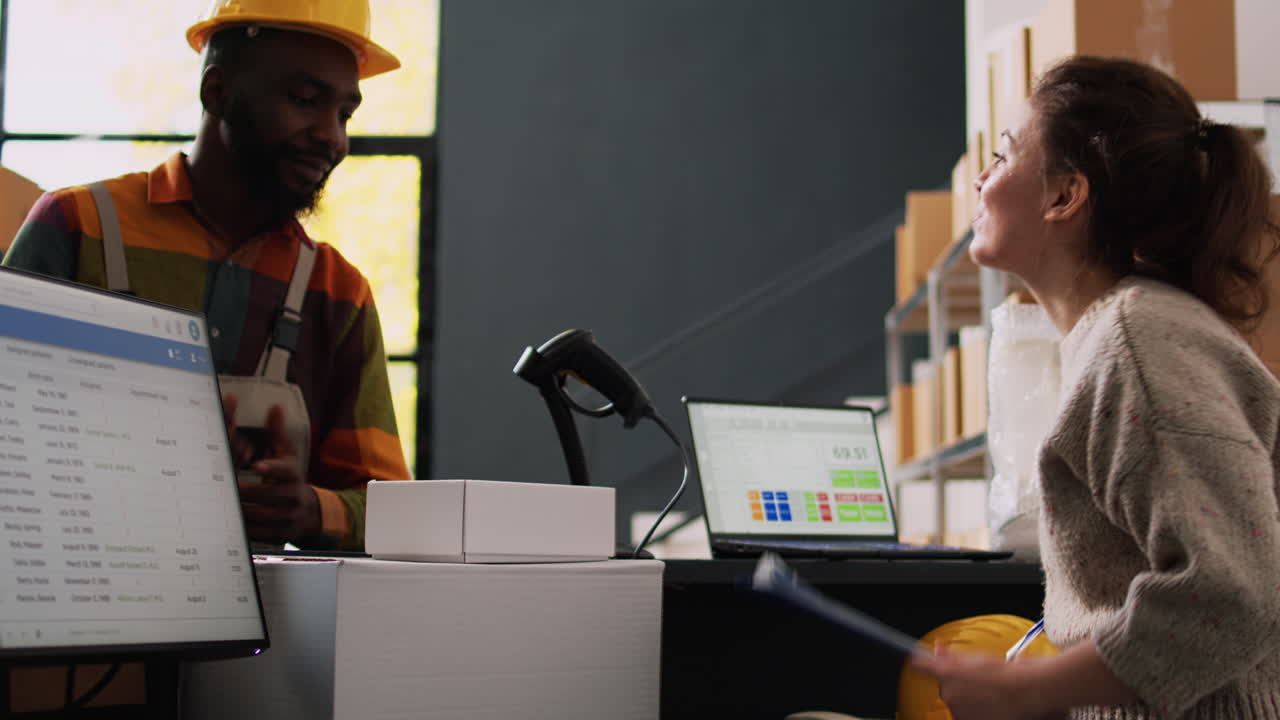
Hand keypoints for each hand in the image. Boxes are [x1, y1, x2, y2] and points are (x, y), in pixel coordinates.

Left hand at [225, 399, 321, 543]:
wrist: (310, 511)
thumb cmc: (290, 478)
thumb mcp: (287, 456)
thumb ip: (277, 434)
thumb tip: (275, 408)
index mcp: (294, 474)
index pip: (285, 470)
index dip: (272, 468)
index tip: (258, 466)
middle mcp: (294, 495)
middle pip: (266, 495)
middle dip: (243, 492)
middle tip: (225, 489)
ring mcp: (289, 516)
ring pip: (259, 516)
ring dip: (240, 510)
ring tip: (222, 505)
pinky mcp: (281, 533)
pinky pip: (258, 533)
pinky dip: (244, 528)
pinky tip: (231, 523)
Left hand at [910, 645, 1063, 719]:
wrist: (1028, 693)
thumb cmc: (1007, 674)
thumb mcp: (977, 659)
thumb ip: (952, 656)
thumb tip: (938, 650)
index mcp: (948, 672)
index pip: (922, 665)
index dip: (920, 662)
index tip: (917, 659)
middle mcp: (949, 693)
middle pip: (945, 689)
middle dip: (956, 685)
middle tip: (977, 682)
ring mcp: (958, 712)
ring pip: (957, 705)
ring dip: (967, 701)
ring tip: (989, 696)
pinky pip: (966, 717)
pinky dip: (975, 713)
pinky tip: (990, 707)